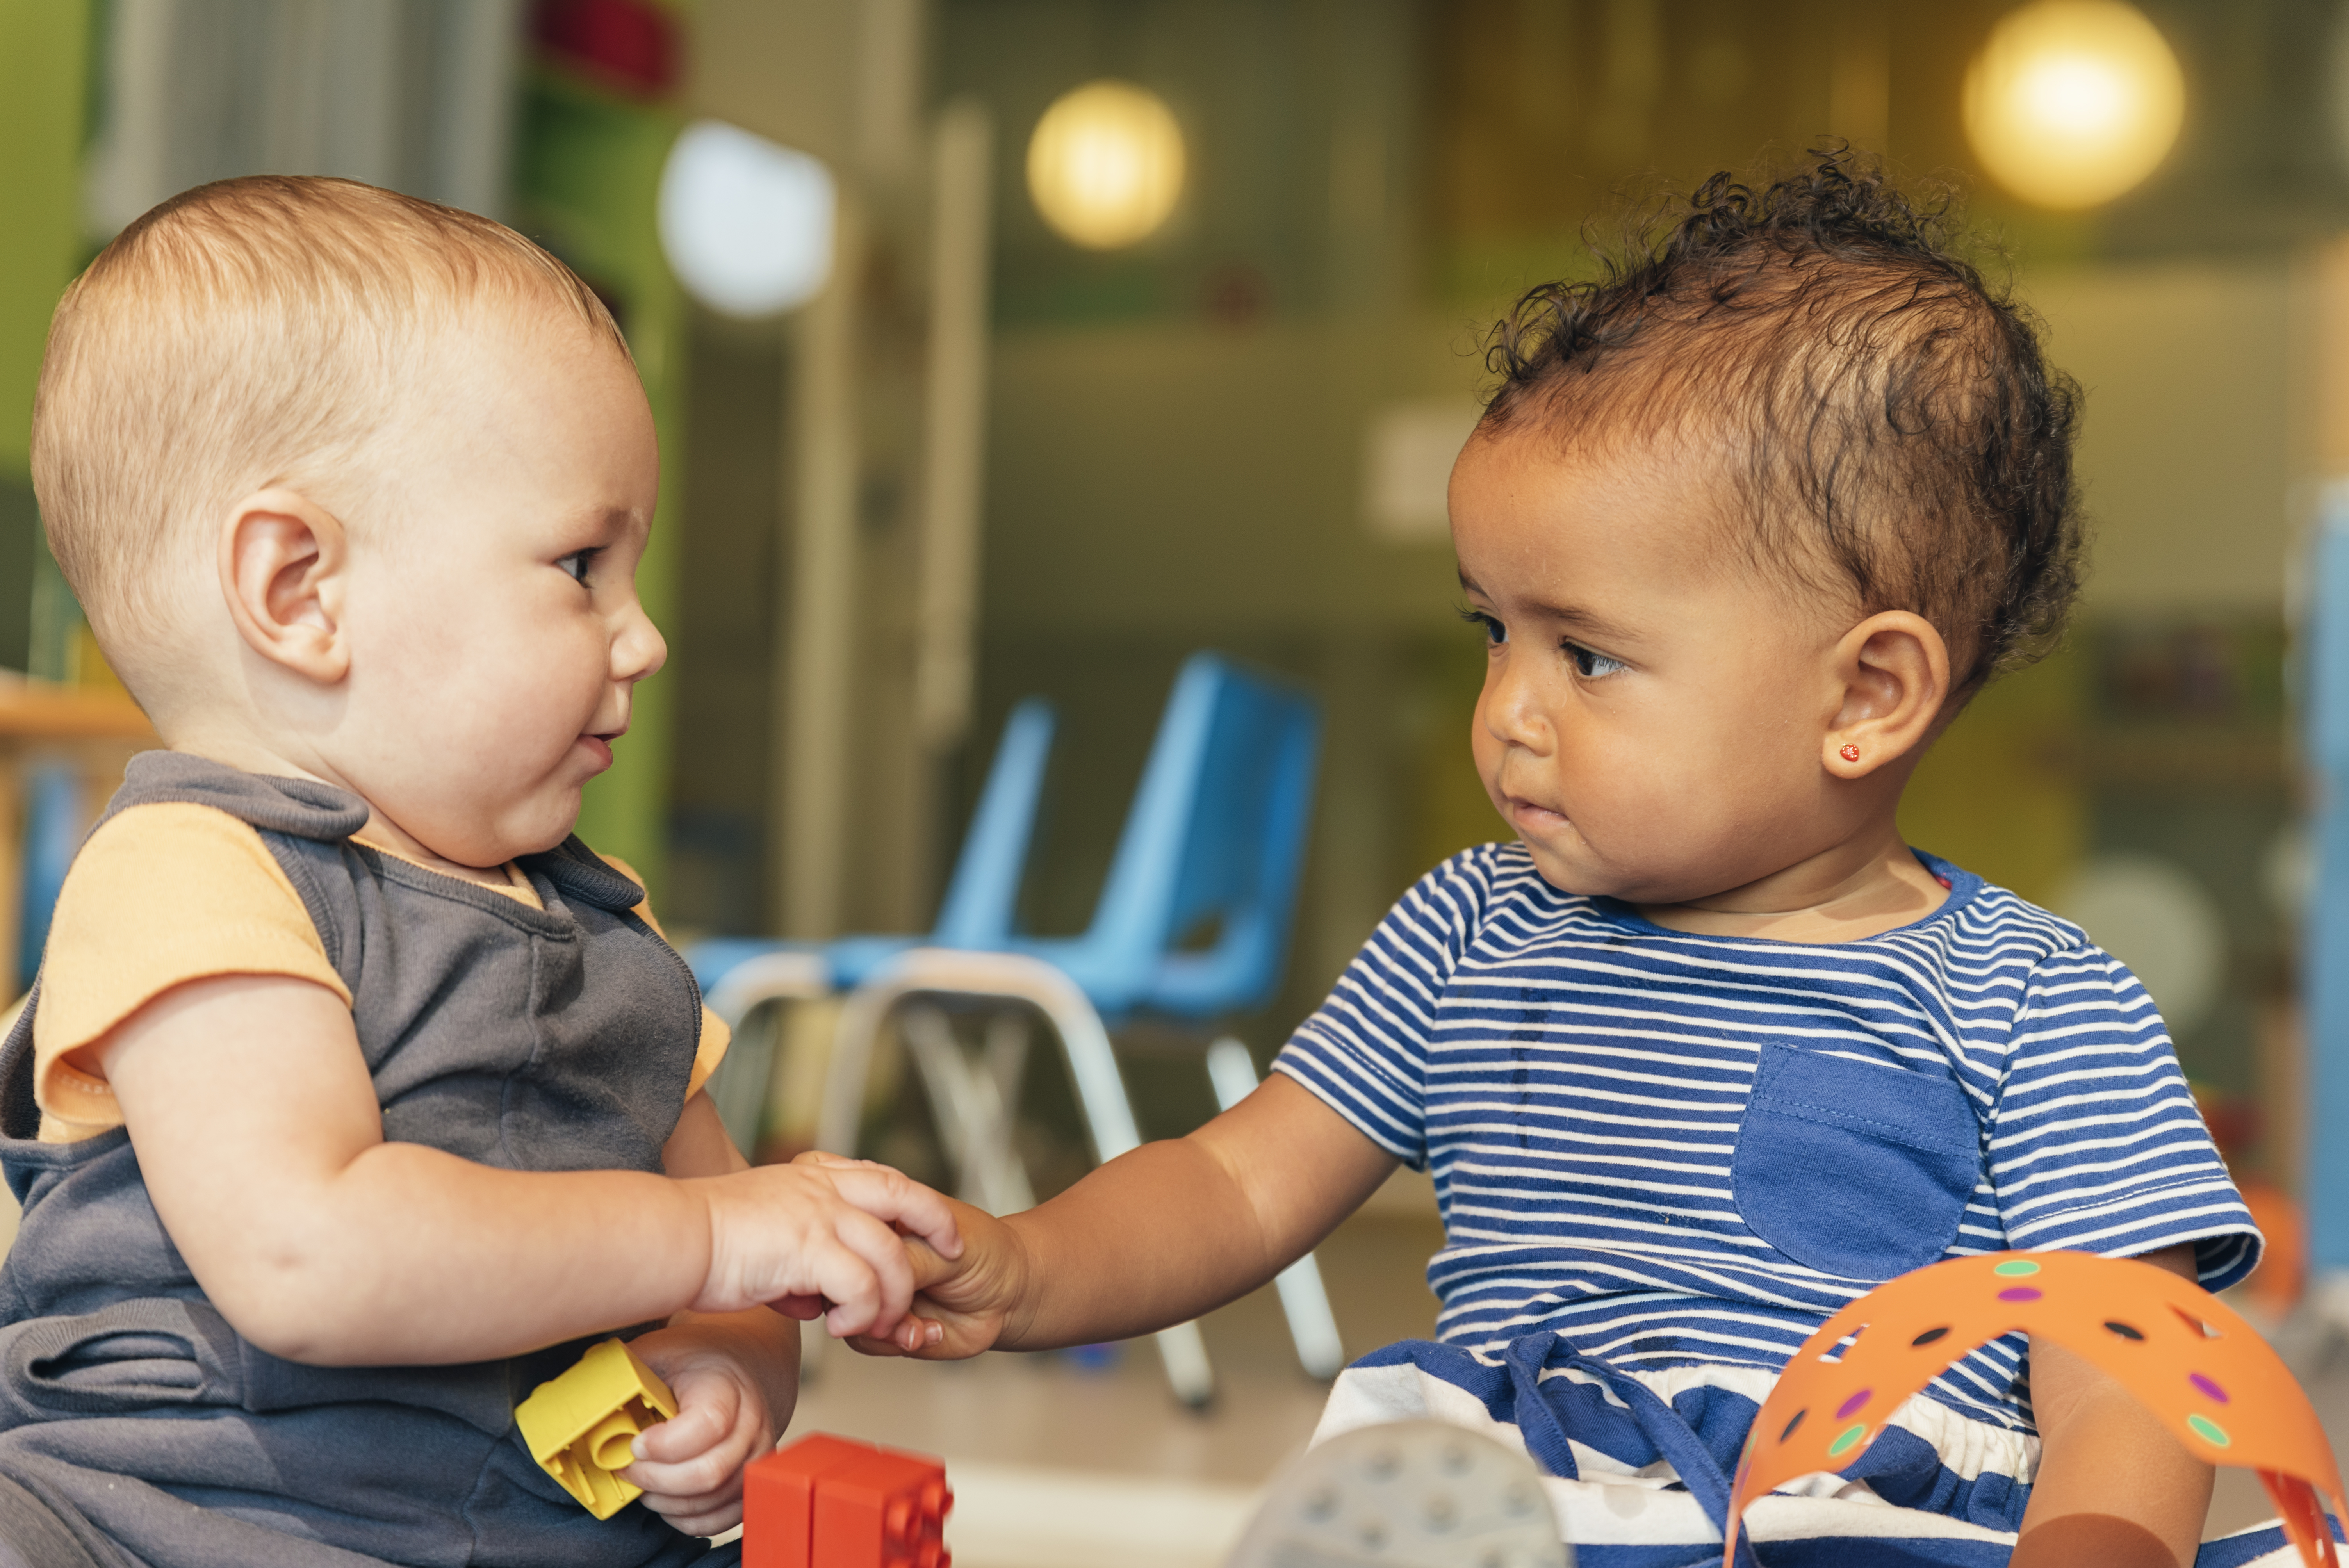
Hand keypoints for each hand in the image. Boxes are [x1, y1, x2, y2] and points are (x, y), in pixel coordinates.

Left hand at [620, 1313, 796, 1537]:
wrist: (739, 1366)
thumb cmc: (692, 1361)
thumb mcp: (657, 1351)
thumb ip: (622, 1372)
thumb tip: (580, 1395)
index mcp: (726, 1384)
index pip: (707, 1425)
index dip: (664, 1445)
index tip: (635, 1443)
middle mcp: (751, 1422)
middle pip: (708, 1473)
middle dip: (656, 1480)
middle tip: (628, 1469)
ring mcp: (757, 1455)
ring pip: (712, 1501)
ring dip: (667, 1501)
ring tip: (644, 1482)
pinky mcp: (753, 1481)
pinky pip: (722, 1518)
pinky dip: (687, 1518)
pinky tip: (667, 1497)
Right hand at [688, 1159, 961, 1342]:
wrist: (672, 1238)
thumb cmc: (705, 1242)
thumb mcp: (763, 1229)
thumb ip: (797, 1250)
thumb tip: (811, 1294)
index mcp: (812, 1178)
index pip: (880, 1178)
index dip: (915, 1200)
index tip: (935, 1223)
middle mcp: (821, 1188)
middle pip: (903, 1195)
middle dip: (937, 1223)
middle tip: (952, 1253)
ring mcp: (818, 1215)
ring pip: (889, 1254)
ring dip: (893, 1294)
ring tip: (879, 1322)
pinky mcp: (809, 1248)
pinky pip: (860, 1285)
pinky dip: (862, 1311)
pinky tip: (841, 1327)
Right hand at [846, 1198, 1029, 1359]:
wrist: (1014, 1294)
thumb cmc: (987, 1254)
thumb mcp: (948, 1250)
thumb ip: (906, 1259)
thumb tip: (864, 1273)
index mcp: (882, 1220)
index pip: (843, 1232)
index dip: (851, 1252)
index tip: (879, 1266)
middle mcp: (871, 1256)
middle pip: (837, 1276)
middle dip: (865, 1297)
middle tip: (896, 1307)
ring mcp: (875, 1291)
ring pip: (845, 1312)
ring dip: (882, 1326)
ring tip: (917, 1326)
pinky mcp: (884, 1325)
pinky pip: (865, 1340)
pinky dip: (894, 1341)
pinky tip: (927, 1332)